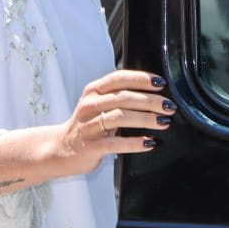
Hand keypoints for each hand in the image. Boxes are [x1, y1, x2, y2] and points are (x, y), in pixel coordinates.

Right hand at [54, 70, 175, 176]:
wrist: (60, 149)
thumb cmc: (87, 125)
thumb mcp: (97, 104)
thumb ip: (118, 96)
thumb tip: (153, 92)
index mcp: (93, 91)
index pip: (119, 78)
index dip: (141, 79)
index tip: (161, 83)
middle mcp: (90, 105)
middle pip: (124, 97)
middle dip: (151, 101)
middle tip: (169, 106)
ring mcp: (88, 125)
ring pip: (121, 117)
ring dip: (146, 119)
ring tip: (164, 122)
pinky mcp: (90, 146)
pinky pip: (116, 144)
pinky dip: (135, 143)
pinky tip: (149, 143)